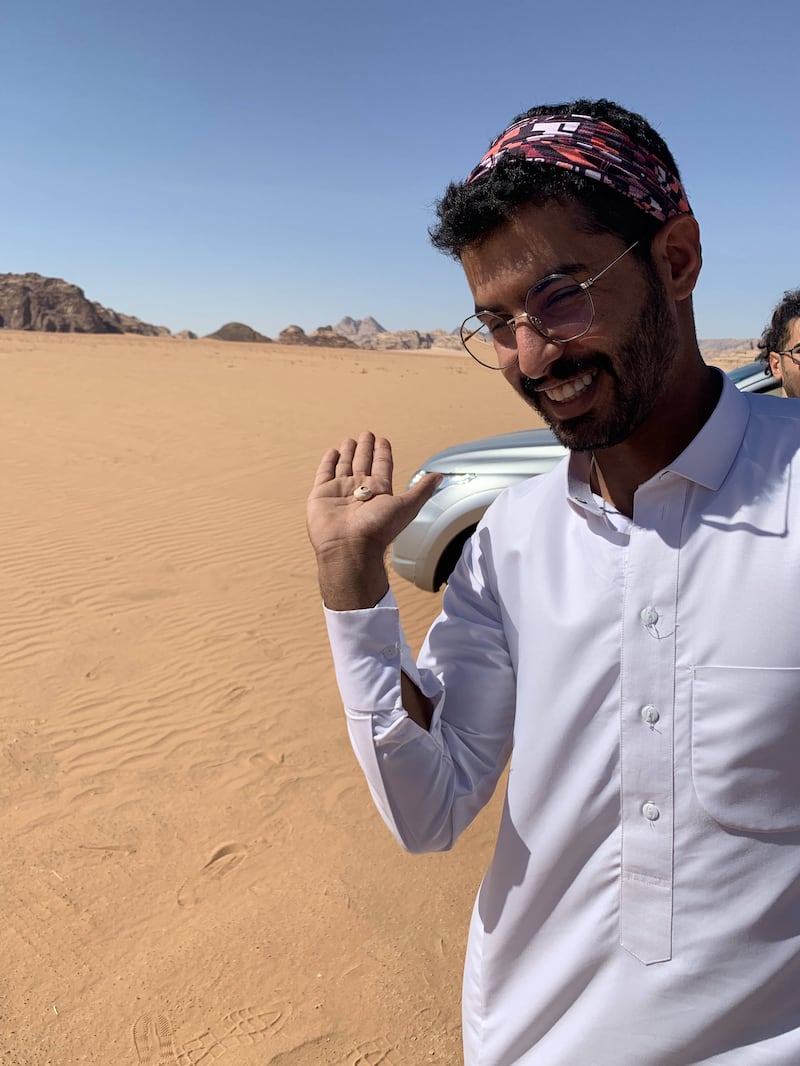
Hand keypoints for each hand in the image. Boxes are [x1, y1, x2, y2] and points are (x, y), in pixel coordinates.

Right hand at [307, 432, 440, 608]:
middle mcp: (360, 490)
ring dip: (349, 452)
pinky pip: (325, 473)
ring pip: (345, 465)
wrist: (349, 546)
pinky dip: (328, 462)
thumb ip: (421, 490)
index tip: (382, 440)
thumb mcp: (407, 506)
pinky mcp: (322, 494)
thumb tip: (440, 476)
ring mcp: (340, 491)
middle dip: (366, 448)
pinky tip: (333, 452)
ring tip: (350, 440)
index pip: (382, 465)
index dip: (382, 452)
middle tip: (366, 434)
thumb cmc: (378, 529)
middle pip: (363, 463)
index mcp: (379, 491)